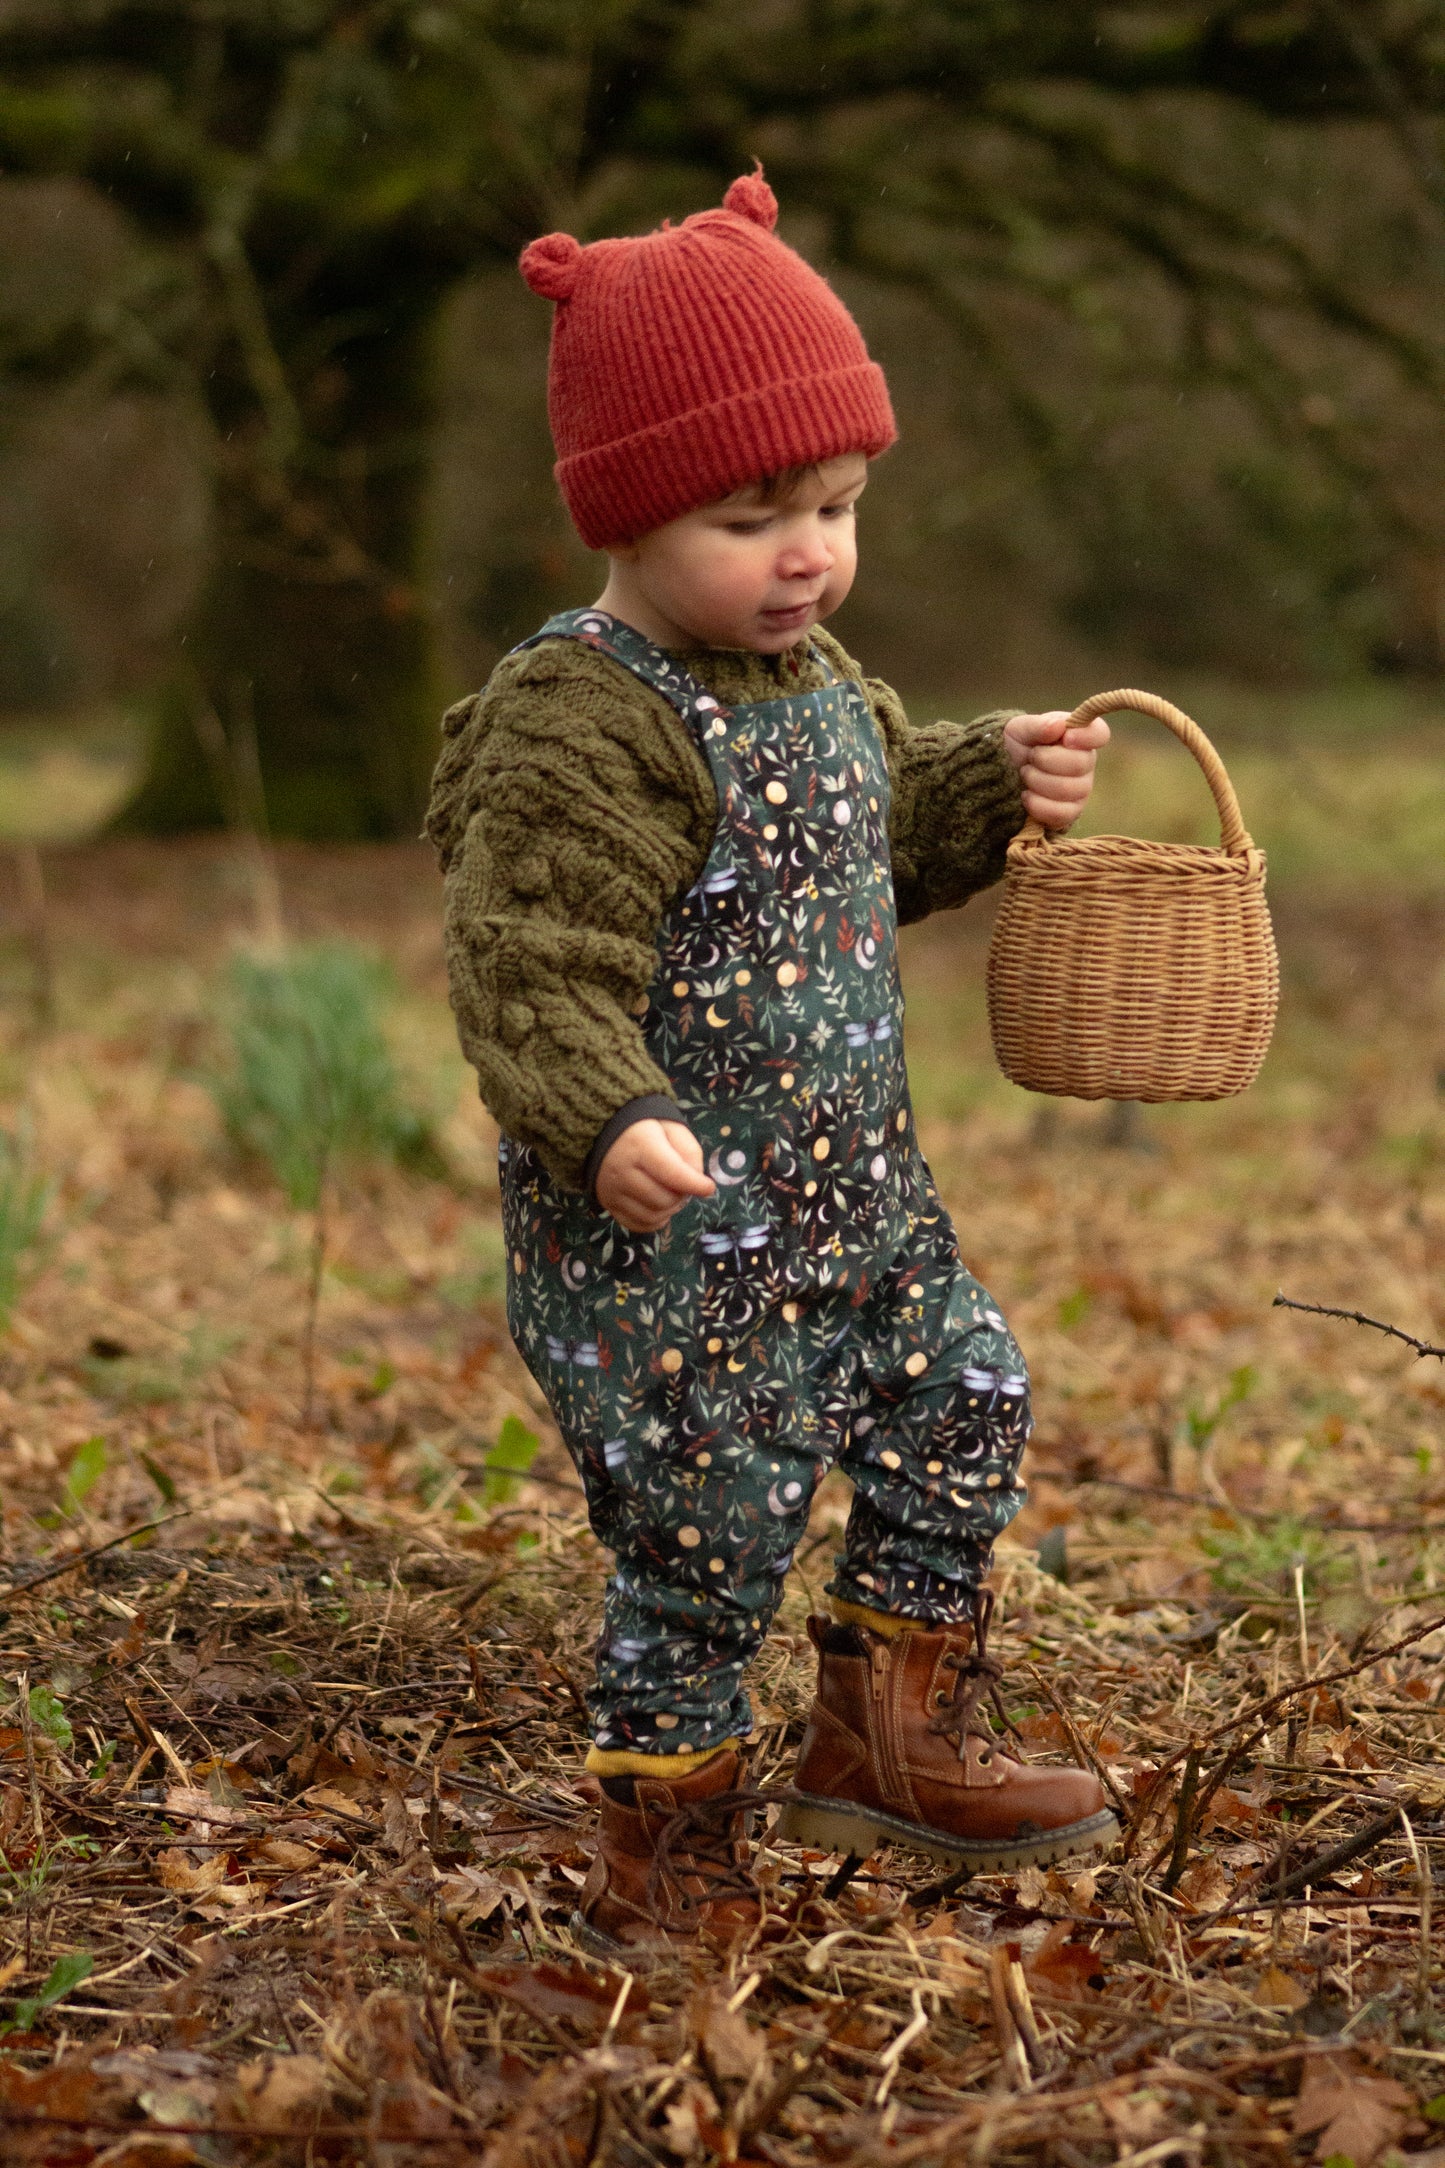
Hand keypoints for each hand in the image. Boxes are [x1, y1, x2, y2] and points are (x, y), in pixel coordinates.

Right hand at [596, 1118, 714, 1231]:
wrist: (604, 1130)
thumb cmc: (645, 1127)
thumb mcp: (672, 1127)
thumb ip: (689, 1151)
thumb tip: (697, 1181)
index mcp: (639, 1144)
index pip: (672, 1173)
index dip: (694, 1184)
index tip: (708, 1187)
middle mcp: (621, 1170)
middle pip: (663, 1198)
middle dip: (682, 1195)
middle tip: (685, 1184)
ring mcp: (611, 1190)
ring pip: (652, 1215)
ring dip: (670, 1209)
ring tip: (673, 1193)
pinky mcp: (608, 1204)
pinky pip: (638, 1225)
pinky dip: (655, 1220)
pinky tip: (659, 1206)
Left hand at [1003, 710, 1109, 830]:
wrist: (1003, 774)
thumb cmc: (1017, 746)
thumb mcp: (1020, 729)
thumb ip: (1038, 725)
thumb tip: (1059, 725)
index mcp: (1079, 736)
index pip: (1099, 734)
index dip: (1086, 737)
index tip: (1066, 737)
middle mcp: (1086, 762)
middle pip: (1080, 764)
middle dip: (1045, 760)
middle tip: (1030, 757)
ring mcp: (1081, 789)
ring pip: (1067, 790)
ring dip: (1037, 781)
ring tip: (1025, 774)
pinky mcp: (1070, 813)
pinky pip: (1061, 813)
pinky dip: (1038, 805)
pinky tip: (1026, 795)